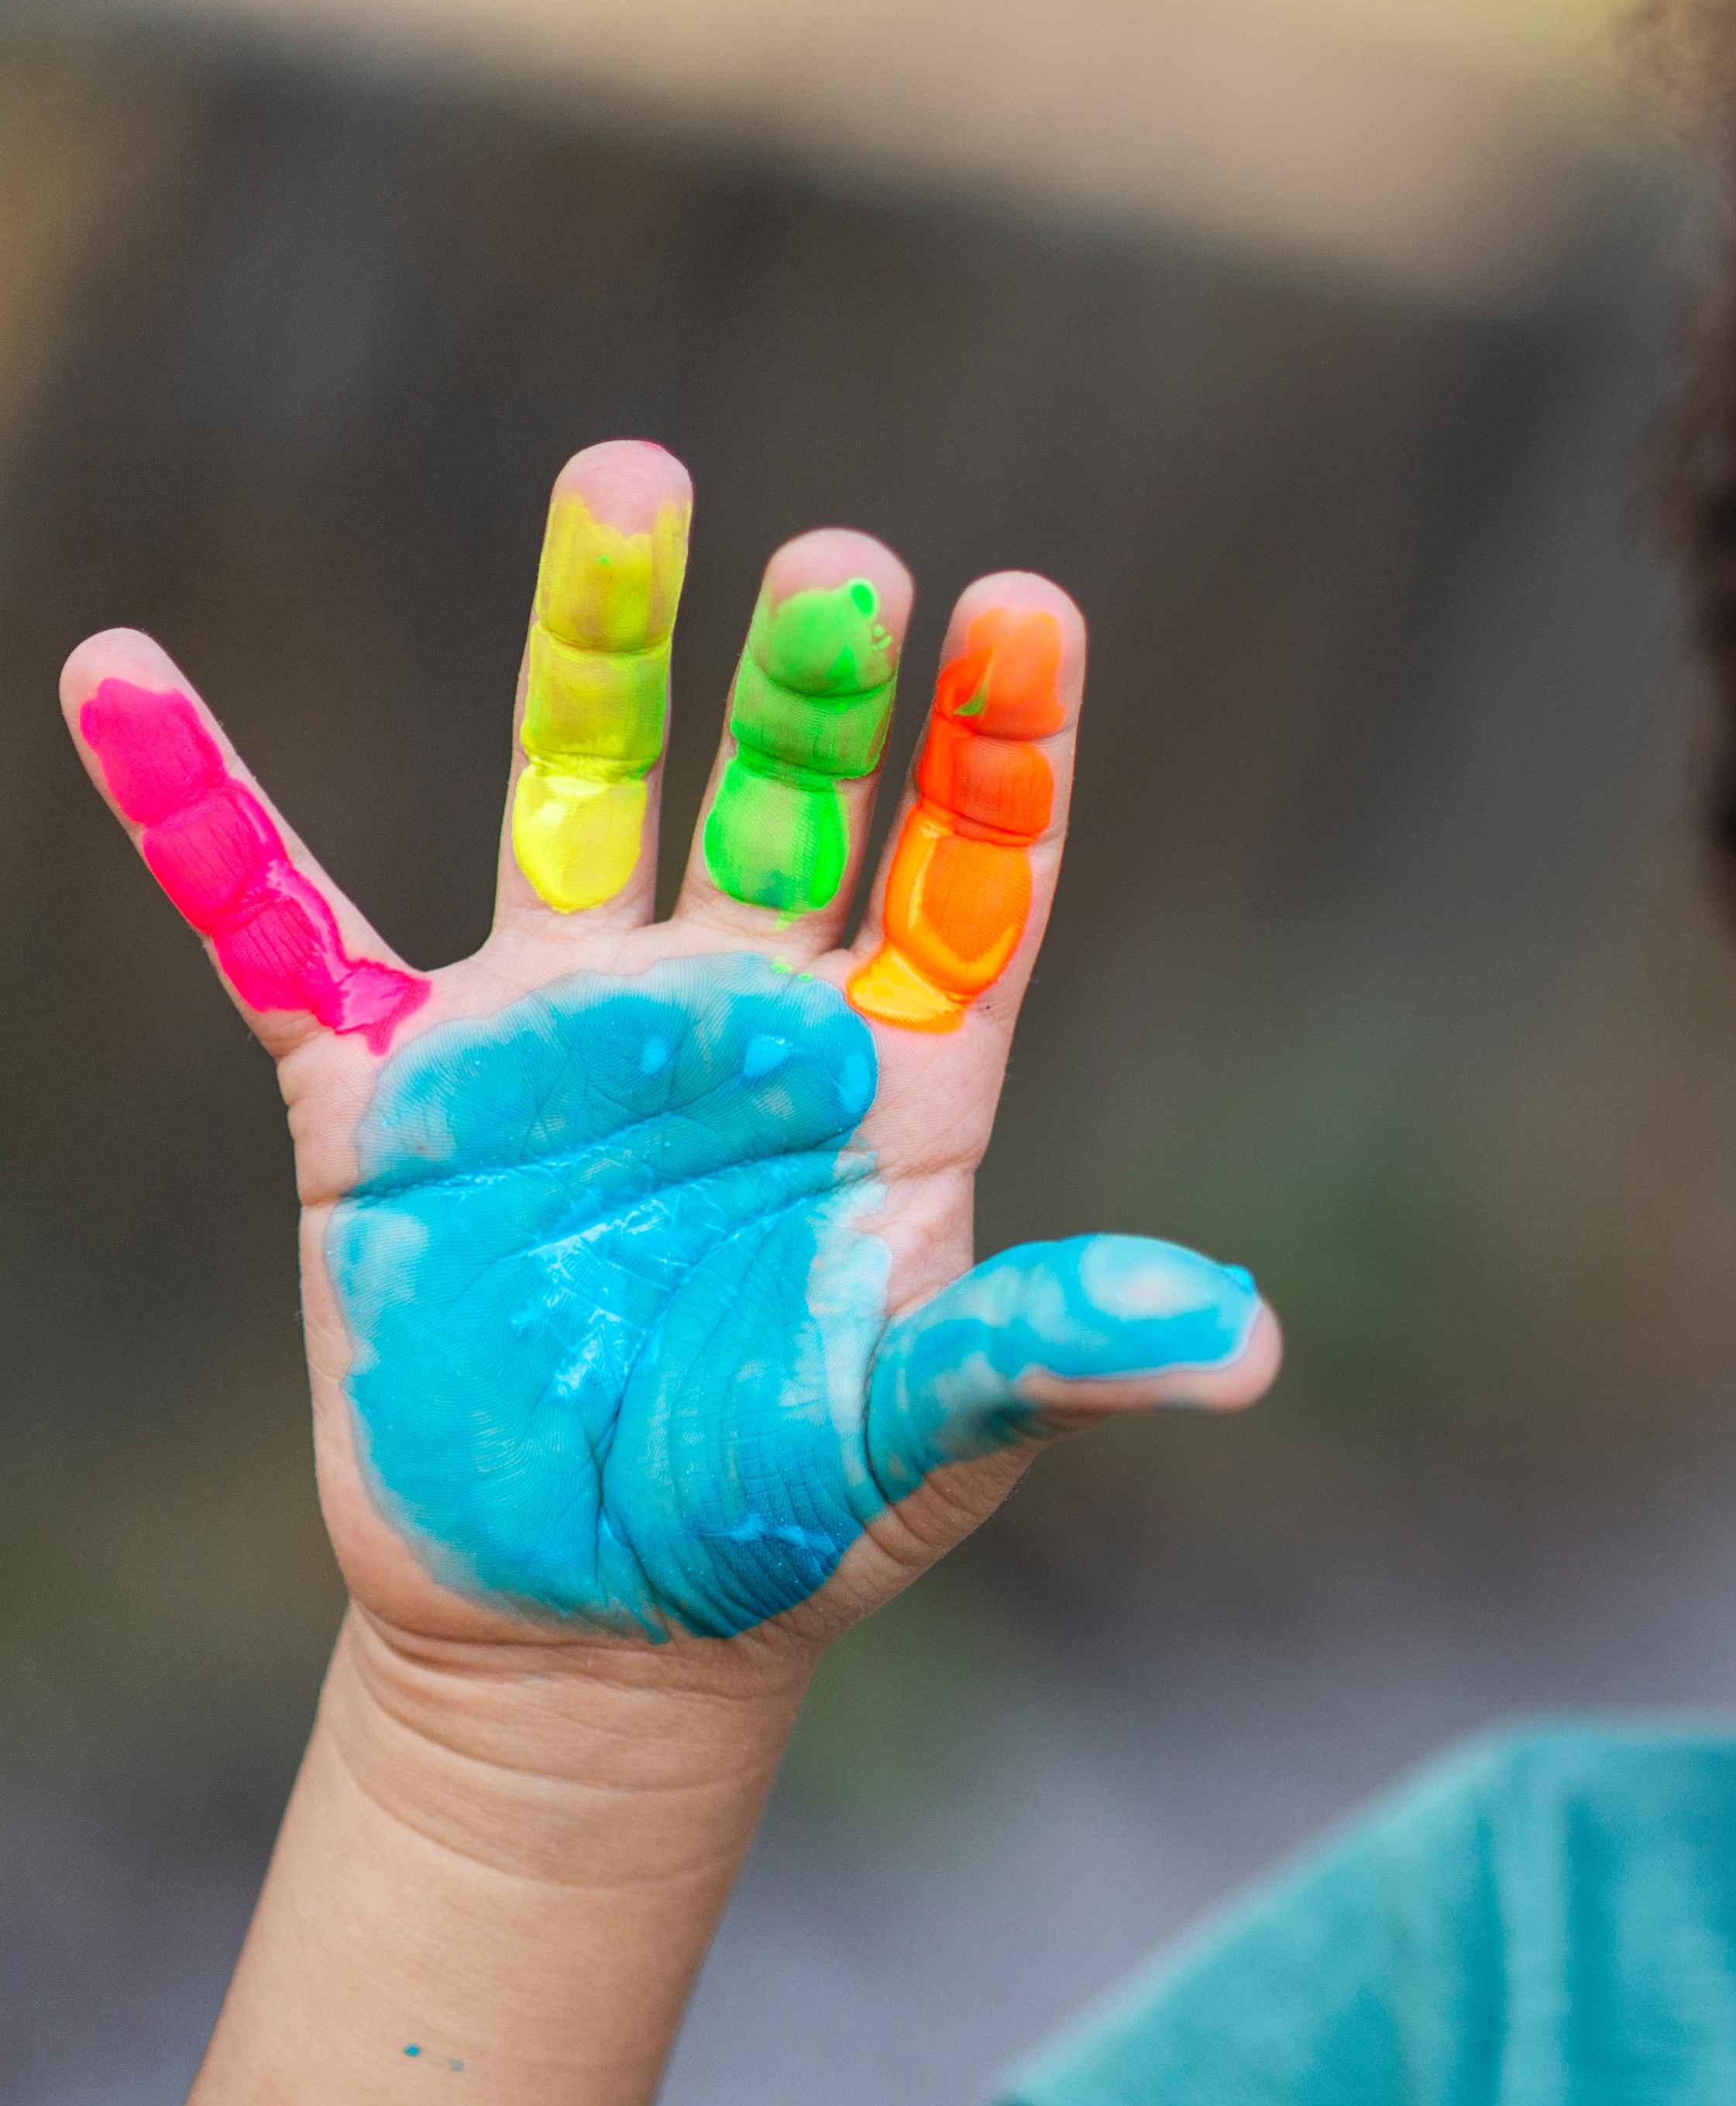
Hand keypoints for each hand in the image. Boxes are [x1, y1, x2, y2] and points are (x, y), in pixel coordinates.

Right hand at [57, 440, 1278, 1678]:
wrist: (599, 1625)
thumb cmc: (796, 1515)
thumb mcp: (933, 1436)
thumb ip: (1058, 1354)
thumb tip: (1240, 1346)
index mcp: (900, 1067)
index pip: (972, 868)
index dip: (1000, 746)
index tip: (1030, 609)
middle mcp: (742, 1010)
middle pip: (786, 799)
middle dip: (808, 684)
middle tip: (841, 561)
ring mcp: (562, 1035)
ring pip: (580, 795)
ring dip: (599, 647)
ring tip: (628, 480)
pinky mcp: (390, 1101)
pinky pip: (276, 931)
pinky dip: (197, 815)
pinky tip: (126, 679)